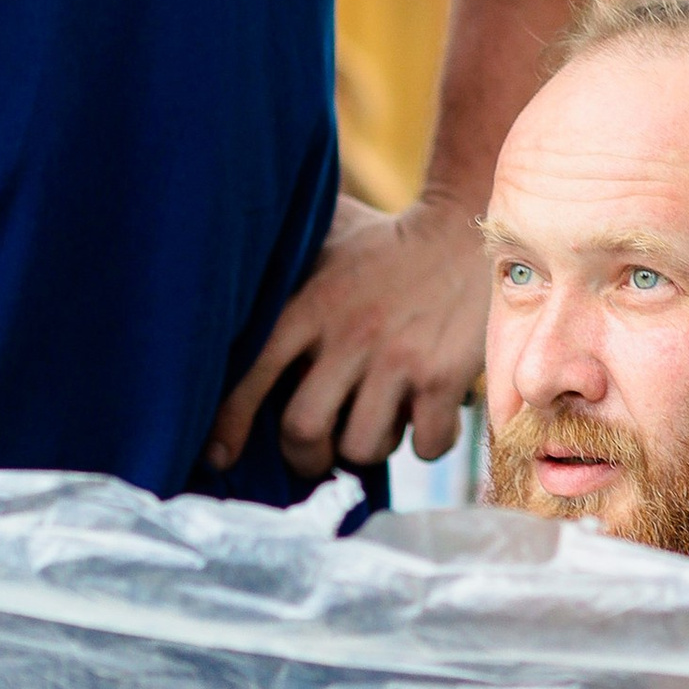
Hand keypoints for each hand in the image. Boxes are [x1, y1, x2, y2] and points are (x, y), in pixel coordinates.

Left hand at [204, 191, 489, 480]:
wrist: (470, 230)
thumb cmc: (387, 242)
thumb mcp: (327, 238)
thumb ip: (285, 258)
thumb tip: (227, 252)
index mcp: (312, 305)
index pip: (252, 373)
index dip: (229, 423)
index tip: (218, 457)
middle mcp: (350, 336)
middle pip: (303, 429)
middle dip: (305, 456)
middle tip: (316, 453)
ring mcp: (399, 360)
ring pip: (362, 448)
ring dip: (367, 449)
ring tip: (377, 424)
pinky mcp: (445, 377)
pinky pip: (424, 446)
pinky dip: (424, 444)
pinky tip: (425, 417)